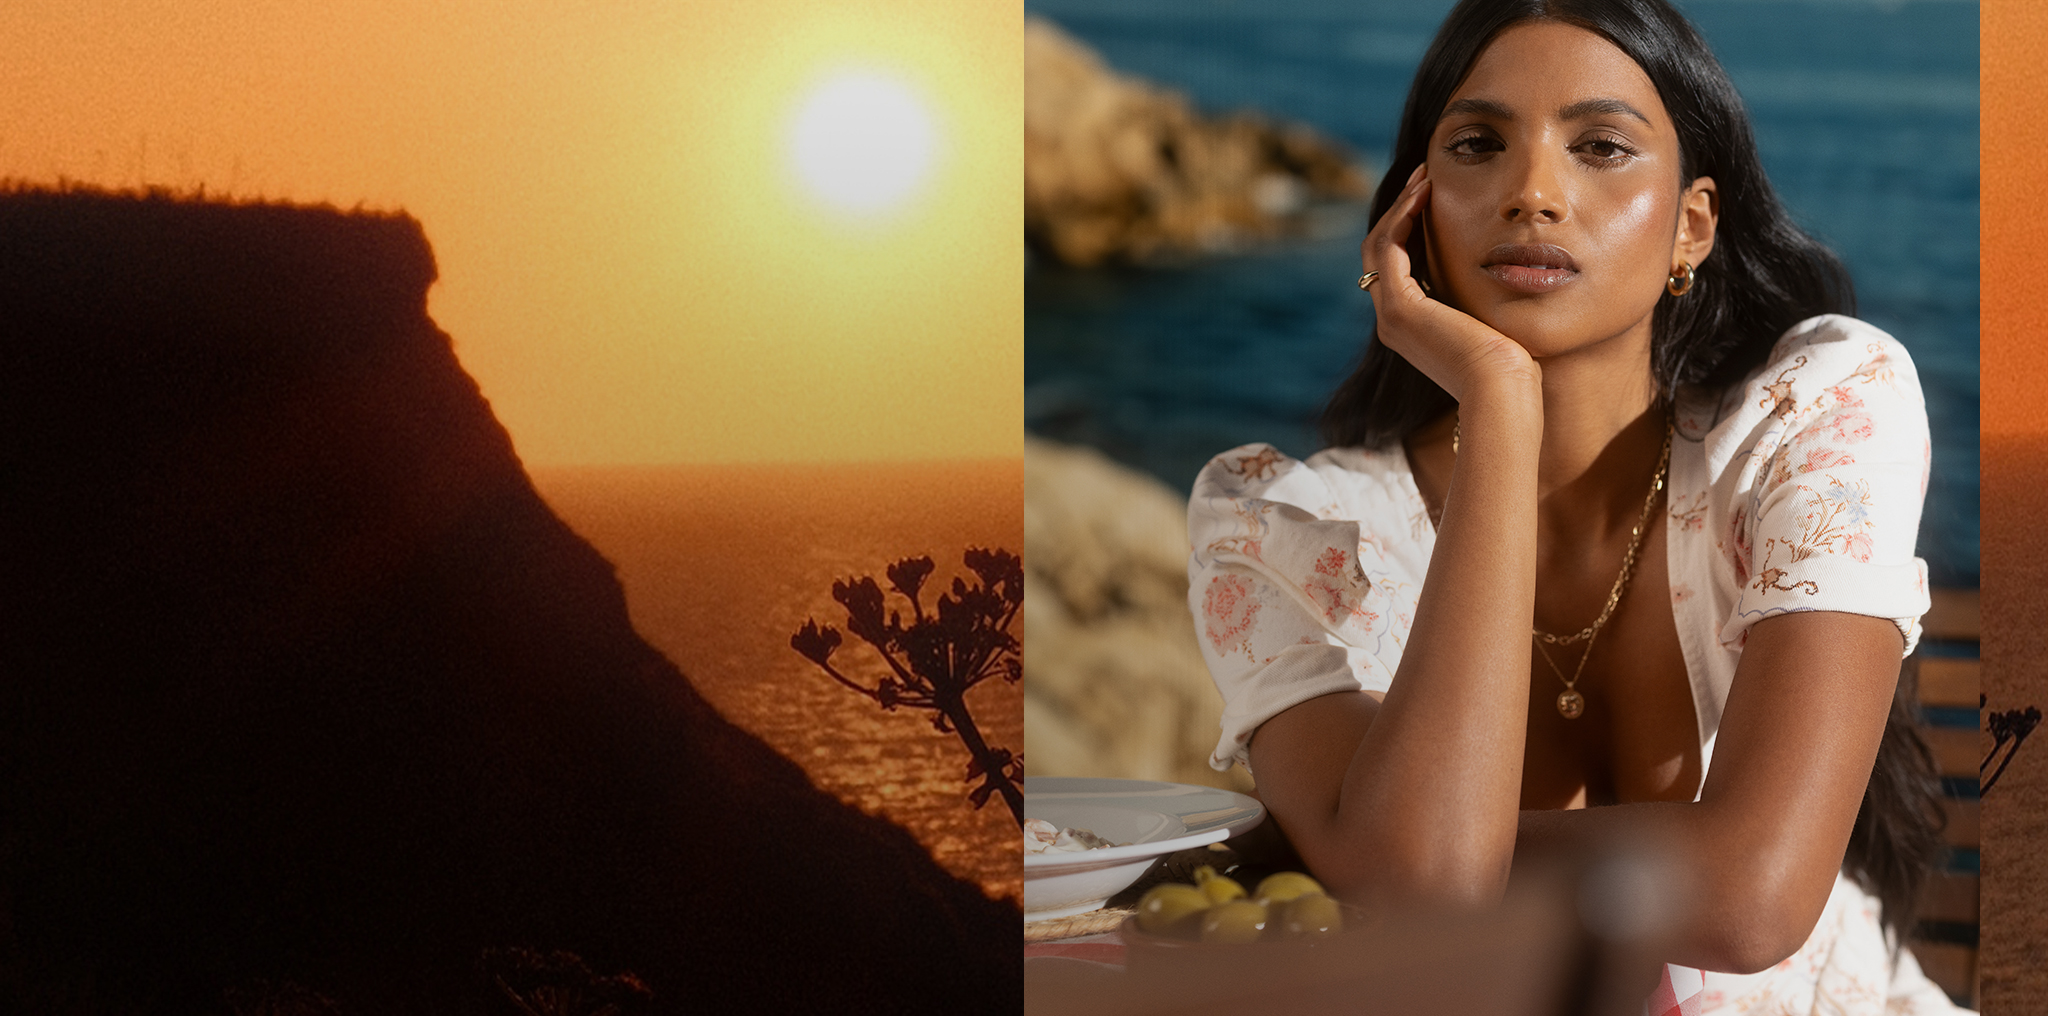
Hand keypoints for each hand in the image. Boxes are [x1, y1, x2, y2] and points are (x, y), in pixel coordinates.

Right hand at [1360, 164, 1538, 403]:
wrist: (1501, 392)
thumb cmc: (1510, 367)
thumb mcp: (1492, 323)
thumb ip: (1482, 299)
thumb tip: (1506, 271)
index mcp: (1411, 326)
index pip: (1398, 266)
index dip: (1410, 227)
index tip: (1434, 194)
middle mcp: (1392, 321)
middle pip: (1381, 252)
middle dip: (1401, 210)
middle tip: (1424, 177)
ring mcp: (1391, 316)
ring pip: (1379, 245)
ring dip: (1400, 207)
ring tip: (1425, 178)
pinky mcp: (1399, 309)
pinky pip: (1388, 248)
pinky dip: (1402, 217)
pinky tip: (1426, 195)